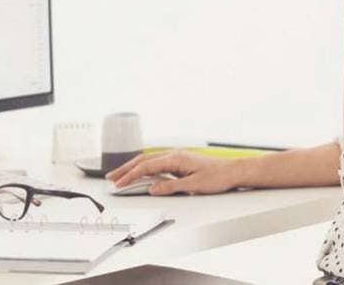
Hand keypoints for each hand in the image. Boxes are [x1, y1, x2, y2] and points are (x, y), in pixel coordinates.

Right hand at [105, 150, 239, 195]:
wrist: (233, 171)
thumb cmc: (217, 177)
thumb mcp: (194, 185)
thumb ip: (171, 186)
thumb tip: (152, 188)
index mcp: (175, 158)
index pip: (146, 167)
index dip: (131, 176)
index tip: (119, 184)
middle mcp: (174, 155)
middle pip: (143, 160)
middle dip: (125, 169)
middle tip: (111, 178)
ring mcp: (176, 158)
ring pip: (148, 161)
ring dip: (133, 168)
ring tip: (120, 176)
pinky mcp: (179, 162)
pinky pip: (156, 164)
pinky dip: (144, 168)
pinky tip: (139, 173)